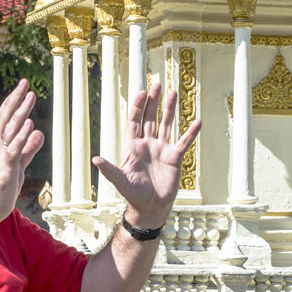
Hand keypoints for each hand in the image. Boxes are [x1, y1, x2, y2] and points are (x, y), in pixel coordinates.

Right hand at [0, 79, 44, 221]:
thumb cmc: (1, 189)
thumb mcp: (19, 165)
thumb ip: (28, 149)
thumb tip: (38, 132)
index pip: (5, 120)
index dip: (14, 103)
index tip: (23, 89)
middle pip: (5, 119)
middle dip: (16, 100)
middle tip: (25, 83)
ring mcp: (0, 157)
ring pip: (10, 130)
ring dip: (21, 112)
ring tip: (31, 97)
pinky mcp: (5, 168)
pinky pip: (14, 149)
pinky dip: (21, 136)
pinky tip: (30, 124)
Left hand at [92, 83, 200, 228]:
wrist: (150, 207)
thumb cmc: (133, 195)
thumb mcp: (120, 181)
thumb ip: (109, 169)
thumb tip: (94, 160)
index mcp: (133, 147)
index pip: (134, 121)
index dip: (138, 107)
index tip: (143, 92)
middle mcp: (147, 144)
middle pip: (150, 118)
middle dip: (153, 101)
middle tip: (158, 84)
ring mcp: (161, 149)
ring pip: (166, 124)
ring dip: (170, 109)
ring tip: (174, 92)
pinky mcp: (175, 158)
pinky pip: (184, 142)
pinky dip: (191, 133)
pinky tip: (197, 121)